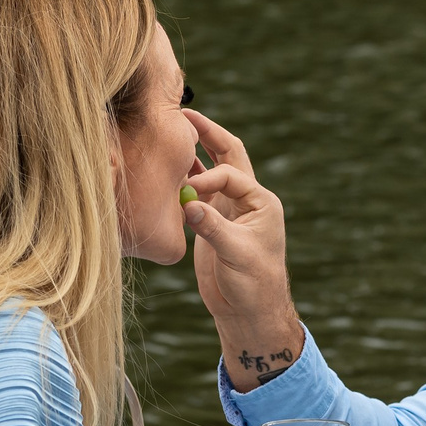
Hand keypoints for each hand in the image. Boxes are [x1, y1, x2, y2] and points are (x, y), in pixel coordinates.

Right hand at [181, 109, 304, 390]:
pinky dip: (183, 180)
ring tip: (171, 133)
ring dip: (193, 154)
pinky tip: (164, 171)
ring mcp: (228, 210)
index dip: (207, 177)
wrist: (248, 312)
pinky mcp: (212, 223)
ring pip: (210, 171)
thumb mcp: (236, 255)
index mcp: (261, 202)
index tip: (187, 194)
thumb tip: (188, 205)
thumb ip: (213, 227)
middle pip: (228, 156)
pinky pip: (196, 193)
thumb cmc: (253, 285)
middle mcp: (246, 200)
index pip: (230, 173)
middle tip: (184, 113)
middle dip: (207, 134)